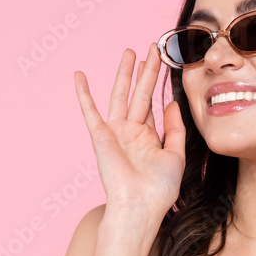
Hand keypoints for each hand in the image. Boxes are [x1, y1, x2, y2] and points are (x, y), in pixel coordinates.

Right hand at [74, 43, 185, 216]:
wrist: (140, 207)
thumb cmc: (158, 190)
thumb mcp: (175, 156)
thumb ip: (174, 129)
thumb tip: (171, 103)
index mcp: (147, 139)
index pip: (151, 106)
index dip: (156, 85)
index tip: (162, 62)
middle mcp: (130, 133)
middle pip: (138, 95)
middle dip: (145, 72)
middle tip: (152, 48)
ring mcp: (115, 133)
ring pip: (120, 96)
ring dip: (124, 74)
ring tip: (130, 51)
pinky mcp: (101, 136)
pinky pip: (90, 111)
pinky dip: (83, 93)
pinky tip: (79, 75)